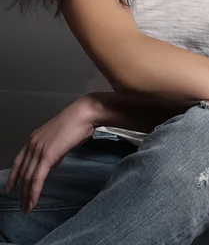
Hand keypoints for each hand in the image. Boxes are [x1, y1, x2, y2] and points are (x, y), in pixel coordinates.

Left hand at [6, 97, 94, 214]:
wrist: (83, 114)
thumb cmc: (76, 124)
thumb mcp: (60, 139)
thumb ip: (53, 151)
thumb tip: (52, 163)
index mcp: (34, 138)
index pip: (19, 161)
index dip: (14, 176)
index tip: (11, 187)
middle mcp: (33, 144)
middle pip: (23, 172)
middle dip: (21, 191)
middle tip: (22, 205)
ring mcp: (39, 150)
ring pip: (28, 178)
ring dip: (26, 195)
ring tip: (27, 208)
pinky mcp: (47, 156)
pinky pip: (37, 178)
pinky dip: (34, 192)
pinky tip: (33, 201)